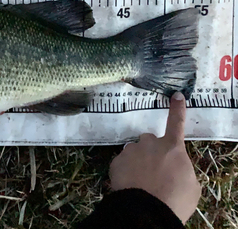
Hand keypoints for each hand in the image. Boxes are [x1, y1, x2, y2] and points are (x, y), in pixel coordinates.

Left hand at [109, 91, 200, 223]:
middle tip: (154, 171)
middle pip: (149, 140)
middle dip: (150, 151)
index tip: (176, 95)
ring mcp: (131, 151)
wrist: (147, 211)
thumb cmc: (175, 199)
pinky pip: (121, 164)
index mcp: (172, 147)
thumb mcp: (190, 185)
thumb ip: (181, 168)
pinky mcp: (116, 162)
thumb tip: (173, 168)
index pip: (176, 123)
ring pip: (134, 152)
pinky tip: (129, 185)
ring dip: (137, 161)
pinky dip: (125, 172)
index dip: (177, 109)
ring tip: (140, 181)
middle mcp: (150, 144)